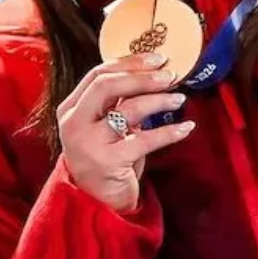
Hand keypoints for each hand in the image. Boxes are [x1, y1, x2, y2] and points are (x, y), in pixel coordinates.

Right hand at [56, 52, 196, 213]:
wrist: (97, 201)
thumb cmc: (106, 157)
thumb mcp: (105, 125)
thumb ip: (118, 101)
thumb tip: (152, 71)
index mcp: (70, 108)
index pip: (97, 75)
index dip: (129, 62)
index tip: (157, 58)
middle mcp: (74, 123)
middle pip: (106, 86)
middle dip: (141, 77)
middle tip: (169, 75)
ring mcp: (89, 143)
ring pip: (128, 110)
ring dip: (159, 101)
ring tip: (179, 98)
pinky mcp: (109, 162)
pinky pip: (145, 140)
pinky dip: (170, 132)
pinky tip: (187, 127)